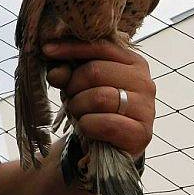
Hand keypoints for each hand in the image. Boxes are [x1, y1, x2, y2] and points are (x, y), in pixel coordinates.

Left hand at [43, 40, 155, 159]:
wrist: (110, 147)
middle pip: (95, 71)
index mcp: (133, 62)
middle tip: (70, 98)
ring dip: (79, 107)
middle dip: (73, 86)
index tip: (47, 50)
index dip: (71, 48)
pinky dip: (88, 125)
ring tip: (79, 112)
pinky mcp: (142, 133)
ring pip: (99, 97)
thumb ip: (67, 73)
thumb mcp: (78, 86)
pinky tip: (88, 127)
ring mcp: (146, 108)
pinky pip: (105, 124)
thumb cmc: (96, 108)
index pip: (100, 47)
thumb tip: (55, 72)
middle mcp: (144, 81)